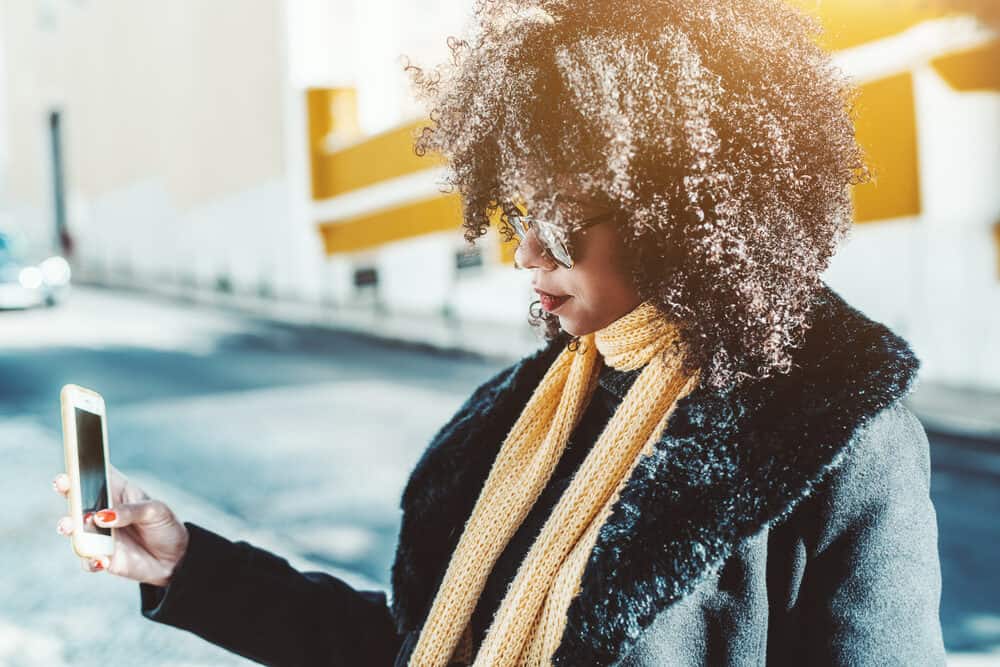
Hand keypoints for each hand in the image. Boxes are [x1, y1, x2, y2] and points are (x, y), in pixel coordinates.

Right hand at [53, 463, 189, 586]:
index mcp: (116, 491)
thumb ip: (129, 511)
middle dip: (67, 489)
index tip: (73, 462)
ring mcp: (97, 533)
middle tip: (63, 485)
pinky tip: (100, 559)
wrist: (174, 557)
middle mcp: (101, 510)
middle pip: (77, 497)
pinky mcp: (99, 555)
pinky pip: (87, 558)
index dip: (82, 466)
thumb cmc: (163, 525)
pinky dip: (90, 559)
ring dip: (69, 526)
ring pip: (74, 528)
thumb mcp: (155, 511)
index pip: (95, 474)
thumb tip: (102, 516)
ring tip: (71, 526)